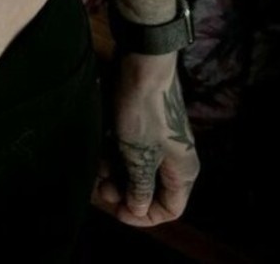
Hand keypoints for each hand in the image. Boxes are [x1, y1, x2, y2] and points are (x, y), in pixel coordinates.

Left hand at [93, 51, 199, 227]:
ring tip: (97, 168)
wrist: (141, 64)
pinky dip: (113, 155)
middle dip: (124, 192)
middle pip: (149, 189)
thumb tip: (140, 208)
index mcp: (182, 171)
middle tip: (102, 187)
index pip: (170, 209)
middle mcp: (173, 158)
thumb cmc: (145, 112)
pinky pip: (128, 150)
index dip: (144, 216)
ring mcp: (157, 140)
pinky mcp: (142, 125)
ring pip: (135, 169)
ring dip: (115, 173)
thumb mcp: (139, 156)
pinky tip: (98, 152)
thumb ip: (140, 187)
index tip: (117, 211)